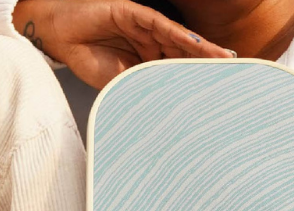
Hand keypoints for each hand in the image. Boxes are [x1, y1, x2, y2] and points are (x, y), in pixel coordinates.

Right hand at [11, 0, 230, 88]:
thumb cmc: (86, 59)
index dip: (199, 78)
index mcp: (147, 61)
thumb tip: (162, 114)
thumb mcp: (117, 83)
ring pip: (179, 38)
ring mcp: (143, 27)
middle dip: (209, 63)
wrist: (58, 36)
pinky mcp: (132, 13)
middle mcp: (151, 42)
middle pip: (186, 53)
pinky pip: (159, 24)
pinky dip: (178, 34)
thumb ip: (139, 91)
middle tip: (235, 75)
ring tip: (224, 59)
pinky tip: (195, 43)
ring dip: (201, 48)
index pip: (179, 69)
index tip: (221, 92)